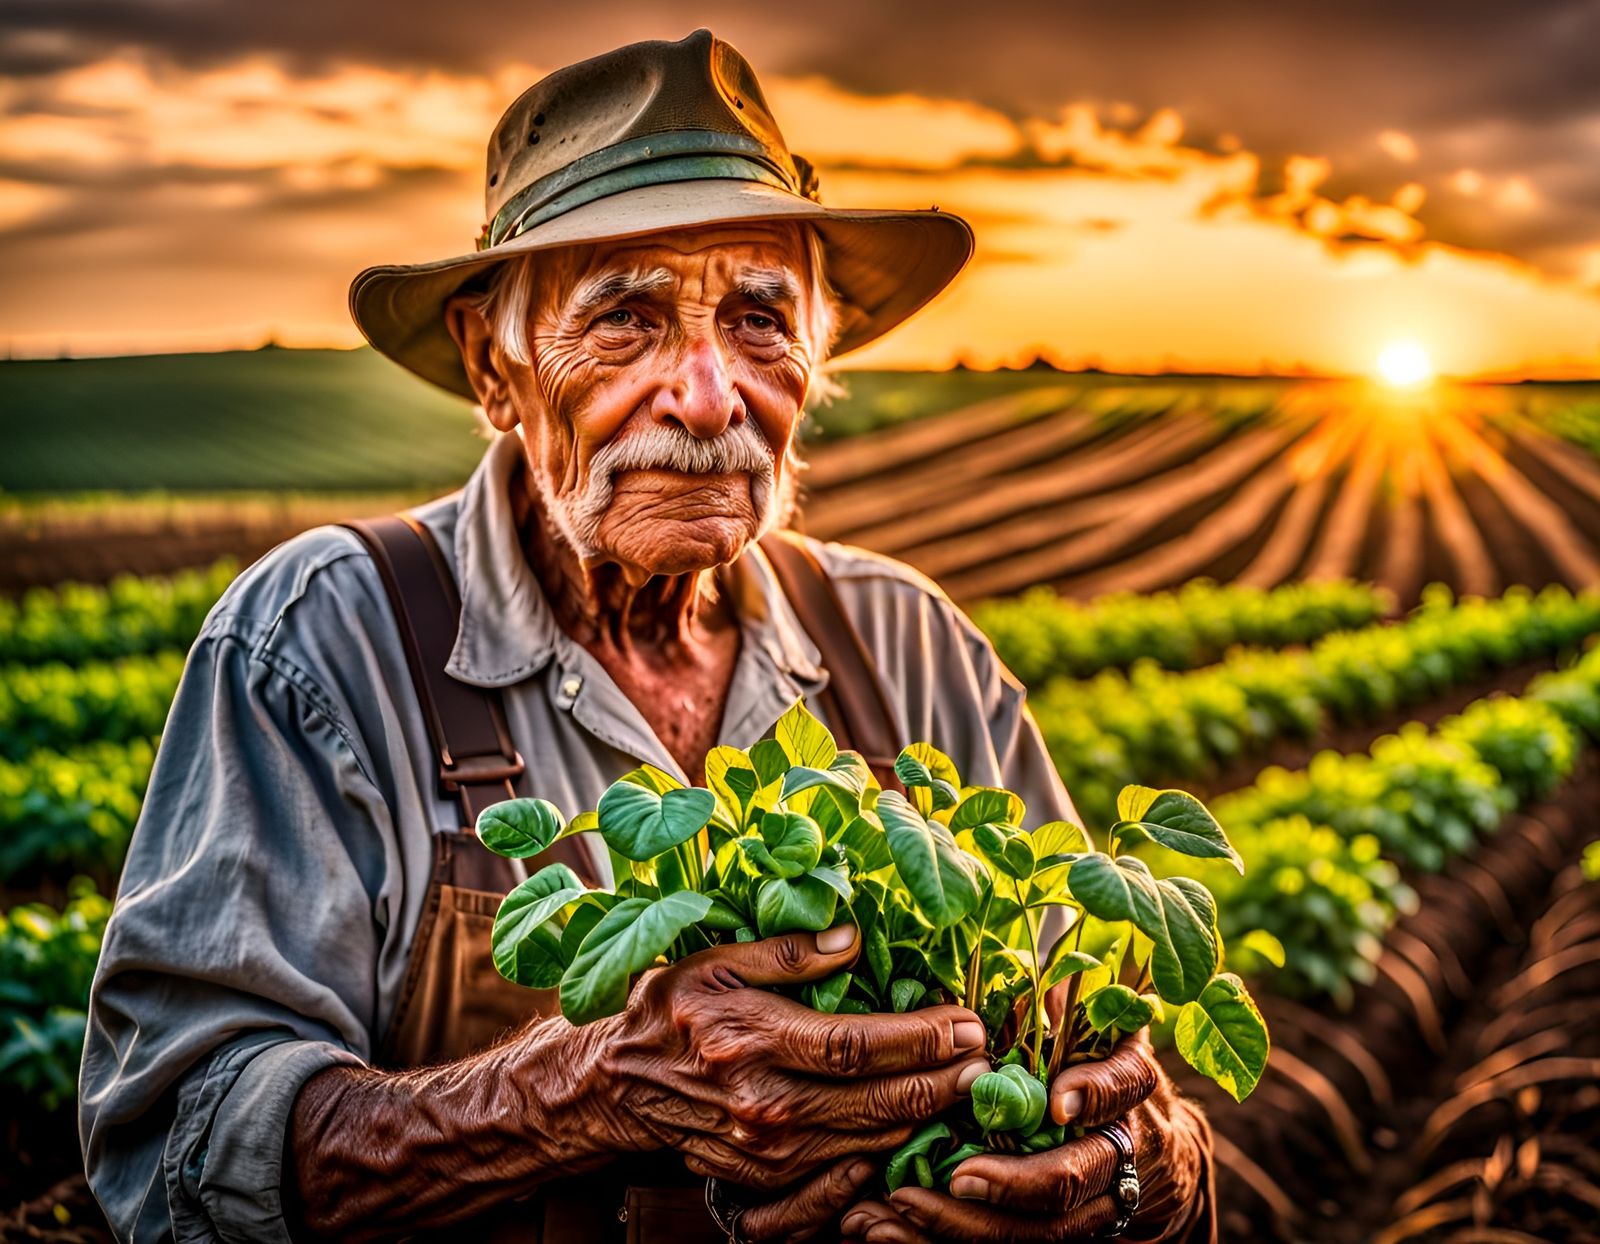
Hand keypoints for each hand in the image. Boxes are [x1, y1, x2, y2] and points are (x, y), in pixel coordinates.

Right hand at [592, 925, 990, 1205]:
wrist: (615, 1089)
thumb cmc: (670, 1012)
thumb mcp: (716, 962)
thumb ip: (786, 952)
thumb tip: (854, 937)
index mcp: (755, 1041)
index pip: (858, 1046)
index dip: (920, 1039)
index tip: (967, 1024)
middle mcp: (766, 1104)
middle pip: (876, 1102)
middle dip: (941, 1082)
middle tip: (987, 1062)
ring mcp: (768, 1151)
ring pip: (869, 1141)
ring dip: (924, 1118)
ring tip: (965, 1089)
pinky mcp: (766, 1179)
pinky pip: (843, 1173)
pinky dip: (886, 1152)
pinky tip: (914, 1128)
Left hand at [840, 1031, 1207, 1242]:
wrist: (1136, 1136)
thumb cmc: (1085, 1053)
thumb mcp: (1075, 1016)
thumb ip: (1044, 1000)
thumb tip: (992, 975)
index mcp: (1125, 1079)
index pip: (1122, 1085)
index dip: (1093, 1094)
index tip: (1057, 1102)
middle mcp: (1114, 1144)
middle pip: (1075, 1178)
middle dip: (1015, 1183)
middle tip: (956, 1175)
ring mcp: (1091, 1200)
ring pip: (1041, 1230)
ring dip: (967, 1225)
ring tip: (899, 1204)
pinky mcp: (1052, 1229)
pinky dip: (942, 1239)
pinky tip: (883, 1229)